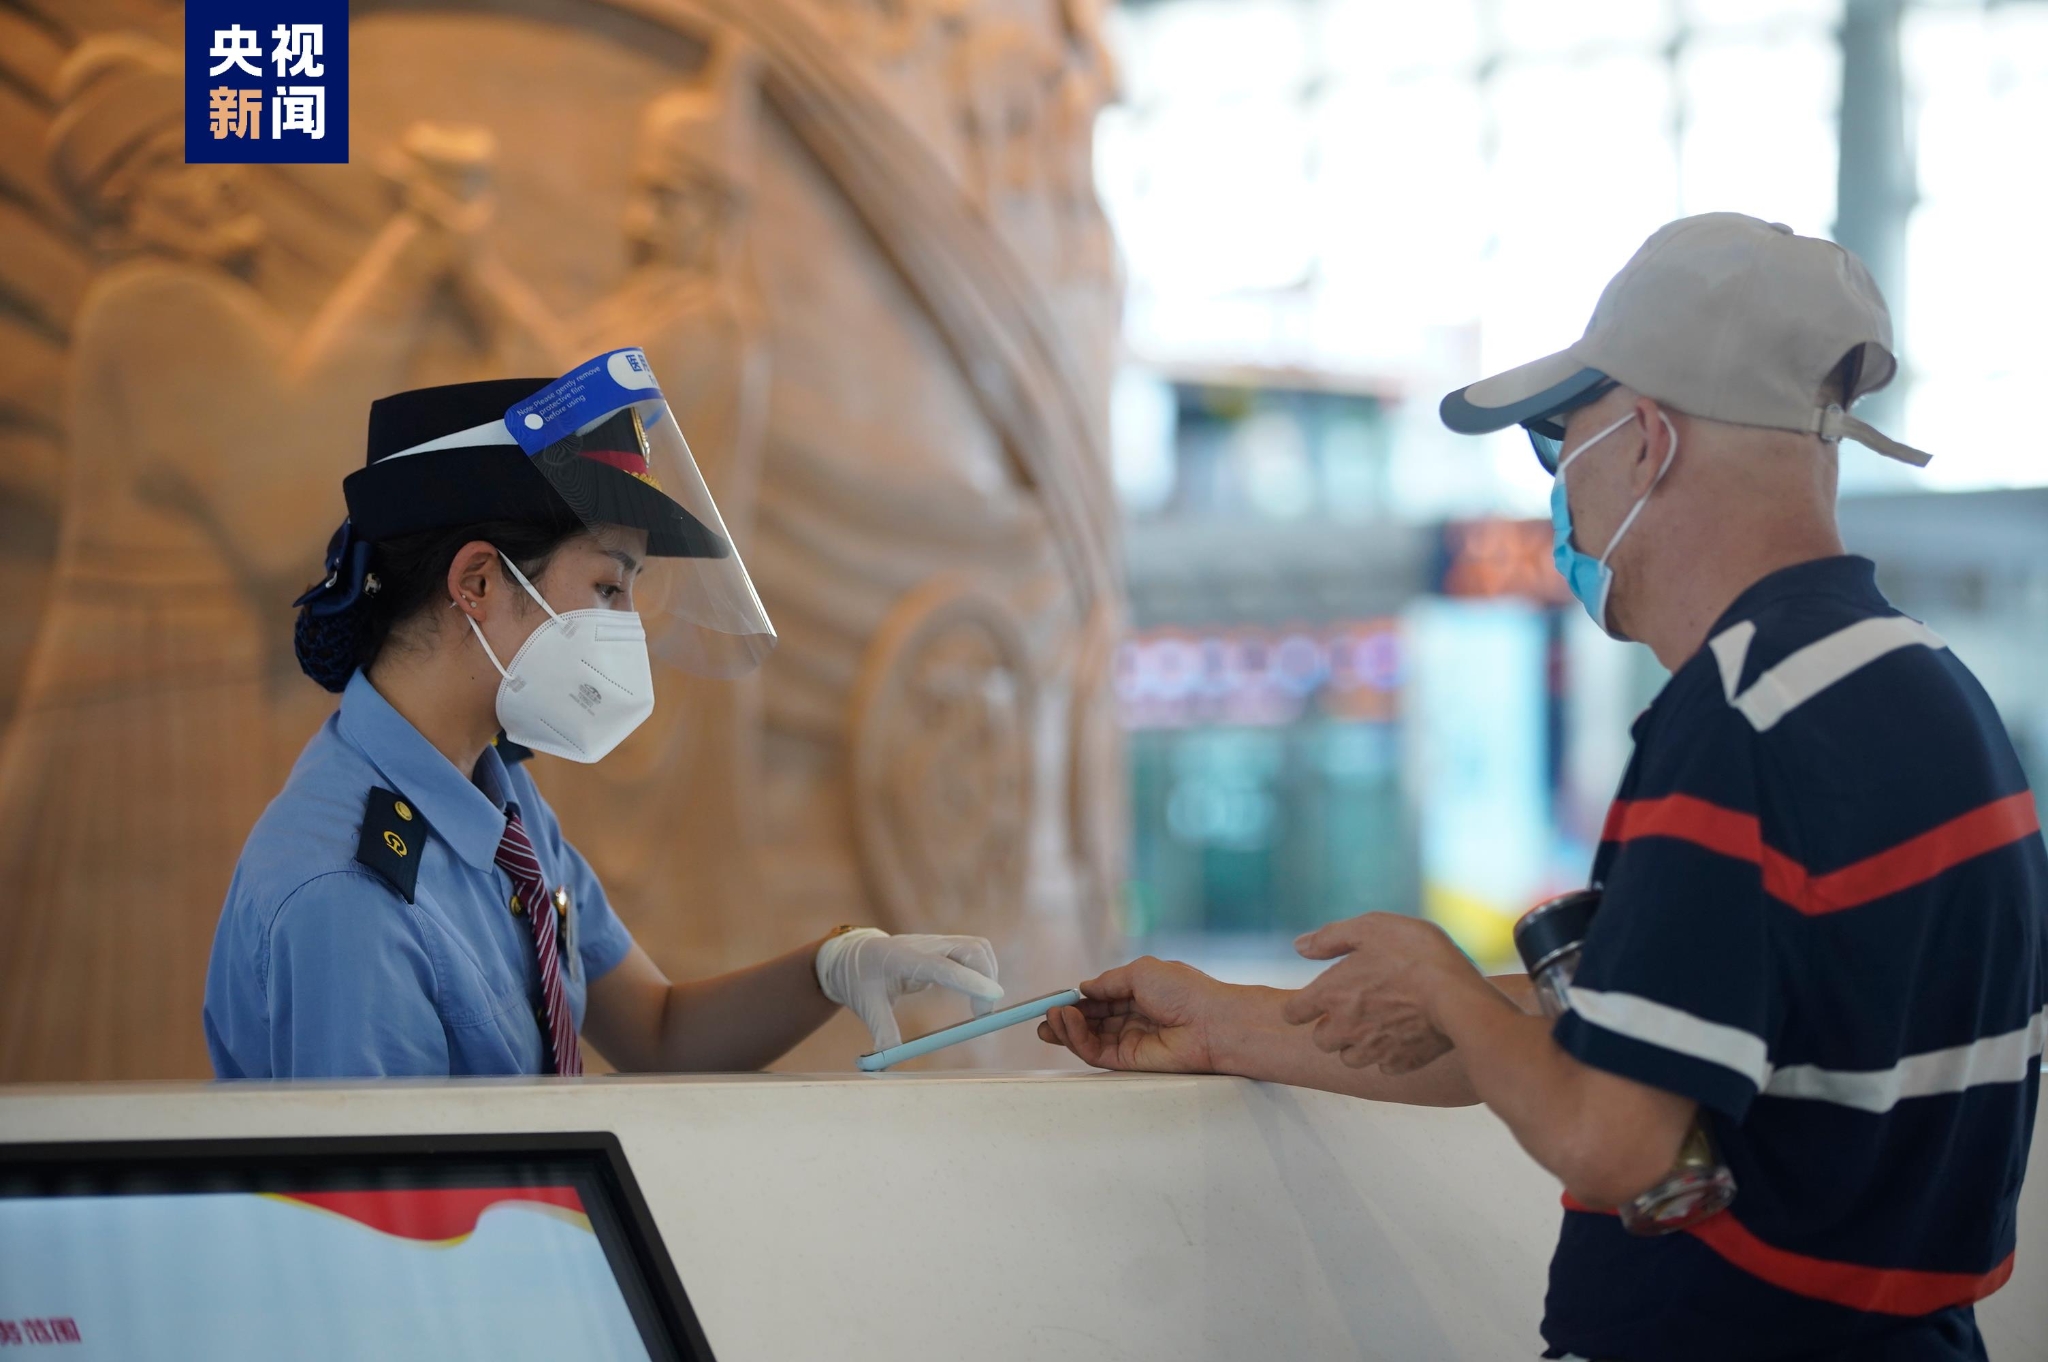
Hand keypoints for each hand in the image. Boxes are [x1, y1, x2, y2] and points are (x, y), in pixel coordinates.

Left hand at [814, 929, 1000, 1051]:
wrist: (852, 955)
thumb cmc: (859, 980)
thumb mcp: (866, 1007)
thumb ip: (882, 1032)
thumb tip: (889, 1065)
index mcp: (901, 958)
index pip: (942, 966)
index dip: (969, 980)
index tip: (994, 996)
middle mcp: (924, 945)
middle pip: (969, 949)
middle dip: (986, 978)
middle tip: (983, 1015)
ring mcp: (936, 942)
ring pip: (976, 947)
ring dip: (988, 973)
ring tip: (980, 1007)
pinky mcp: (943, 946)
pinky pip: (973, 951)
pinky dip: (983, 971)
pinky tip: (975, 994)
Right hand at [1037, 957, 1234, 1072]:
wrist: (1211, 1023)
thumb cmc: (1185, 991)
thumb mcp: (1141, 972)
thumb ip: (1108, 982)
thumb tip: (1084, 988)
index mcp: (1139, 994)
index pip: (1100, 1000)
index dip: (1076, 1000)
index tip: (1054, 999)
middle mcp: (1133, 1018)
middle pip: (1090, 1021)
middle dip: (1065, 1018)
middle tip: (1043, 1015)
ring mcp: (1130, 1041)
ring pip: (1088, 1038)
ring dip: (1066, 1029)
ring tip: (1051, 1018)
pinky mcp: (1128, 1061)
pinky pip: (1095, 1051)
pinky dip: (1077, 1039)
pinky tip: (1067, 1023)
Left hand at [1281, 913, 1477, 1072]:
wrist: (1459, 997)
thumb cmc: (1415, 955)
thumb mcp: (1371, 928)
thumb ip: (1330, 938)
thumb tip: (1299, 946)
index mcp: (1331, 994)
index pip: (1293, 1013)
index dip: (1300, 1006)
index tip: (1311, 1002)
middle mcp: (1345, 1028)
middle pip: (1320, 1041)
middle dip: (1330, 1027)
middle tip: (1351, 1009)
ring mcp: (1373, 1050)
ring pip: (1349, 1058)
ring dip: (1355, 1045)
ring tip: (1375, 1025)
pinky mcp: (1401, 1063)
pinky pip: (1383, 1066)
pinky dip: (1387, 1055)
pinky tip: (1401, 1036)